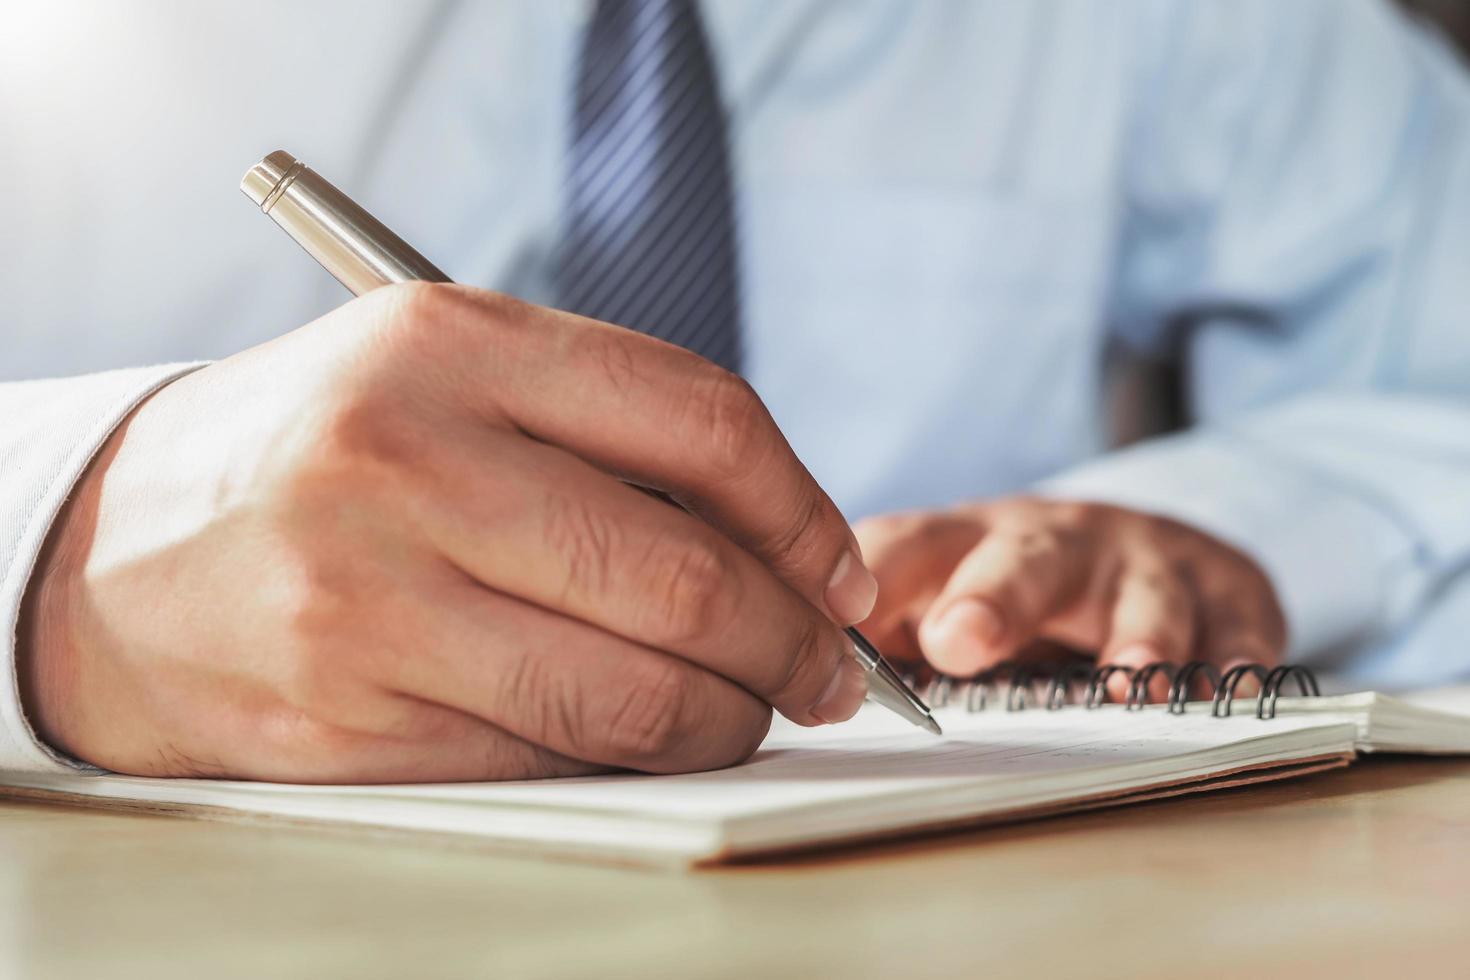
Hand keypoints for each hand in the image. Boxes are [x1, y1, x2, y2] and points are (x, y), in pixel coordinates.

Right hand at [19, 283, 876, 781]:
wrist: (119, 555)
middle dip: (793, 640)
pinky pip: (549, 759)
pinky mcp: (351, 723)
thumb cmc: (319, 452)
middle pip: (683, 575)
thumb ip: (602, 429)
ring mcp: (371, 603)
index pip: (700, 423)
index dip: (805, 512)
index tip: (843, 572)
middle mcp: (406, 463)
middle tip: (829, 666)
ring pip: (632, 696)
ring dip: (730, 719)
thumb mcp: (443, 374)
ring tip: (754, 710)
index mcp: (448, 344)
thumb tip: (780, 543)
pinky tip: (647, 735)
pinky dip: (629, 758)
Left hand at [854, 498, 1285, 699]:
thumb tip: (794, 692)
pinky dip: (1233, 653)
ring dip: (1133, 633)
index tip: (842, 631)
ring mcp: (1138, 563)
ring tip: (1128, 678)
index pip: (904, 547)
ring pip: (1137, 591)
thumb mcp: (940, 594)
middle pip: (1019, 559)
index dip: (873, 581)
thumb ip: (882, 638)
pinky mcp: (1220, 591)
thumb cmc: (1011, 585)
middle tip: (961, 640)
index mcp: (961, 544)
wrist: (1140, 544)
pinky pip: (1233, 622)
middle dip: (992, 596)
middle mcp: (1048, 542)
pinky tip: (1228, 681)